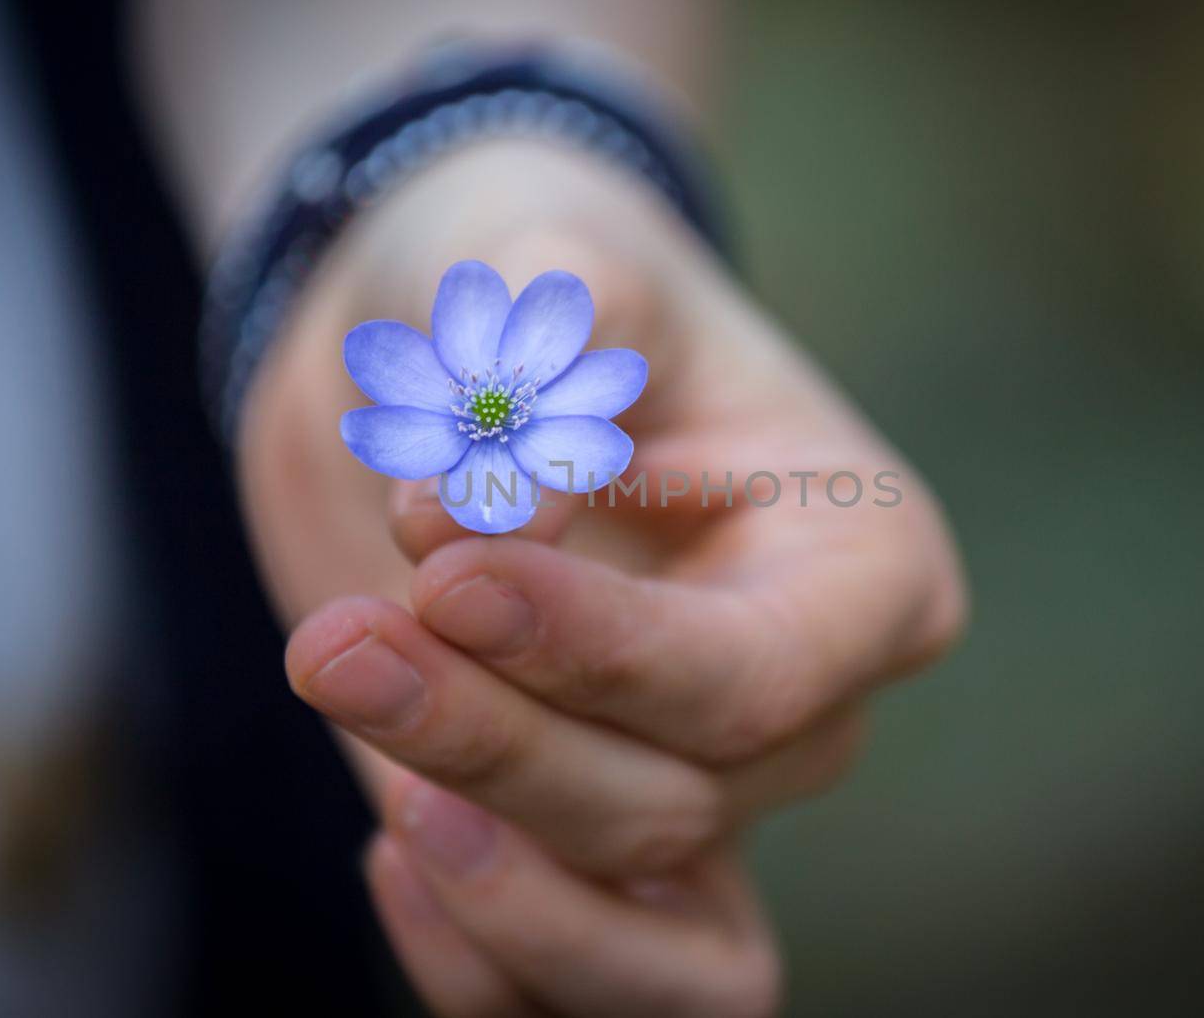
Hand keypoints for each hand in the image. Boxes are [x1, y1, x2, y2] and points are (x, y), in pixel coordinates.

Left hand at [240, 142, 966, 1013]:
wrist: (453, 359)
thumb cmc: (541, 286)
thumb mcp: (555, 258)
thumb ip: (552, 350)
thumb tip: (501, 523)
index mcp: (860, 563)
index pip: (755, 674)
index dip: (601, 653)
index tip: (447, 575)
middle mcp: (800, 702)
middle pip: (675, 799)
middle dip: (496, 737)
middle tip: (343, 638)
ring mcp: (701, 786)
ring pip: (638, 932)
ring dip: (489, 865)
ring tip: (352, 710)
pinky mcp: (590, 841)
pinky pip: (576, 986)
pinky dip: (484, 961)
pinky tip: (388, 849)